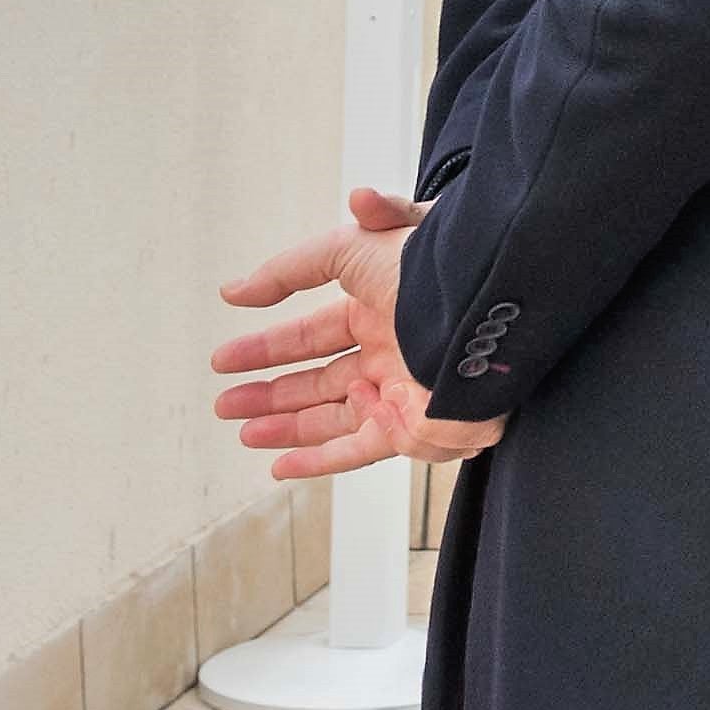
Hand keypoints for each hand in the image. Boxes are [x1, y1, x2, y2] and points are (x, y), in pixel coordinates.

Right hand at [211, 185, 505, 479]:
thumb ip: (293, 267)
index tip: (223, 360)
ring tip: (243, 431)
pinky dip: (324, 458)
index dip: (266, 349)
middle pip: (320, 382)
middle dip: (270, 395)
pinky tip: (281, 462)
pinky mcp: (419, 425)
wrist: (485, 299)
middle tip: (223, 405)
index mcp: (380, 308)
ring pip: (336, 419)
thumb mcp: (352, 247)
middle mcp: (392, 352)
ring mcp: (406, 390)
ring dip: (288, 429)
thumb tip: (234, 291)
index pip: (313, 335)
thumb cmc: (428, 265)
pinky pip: (366, 450)